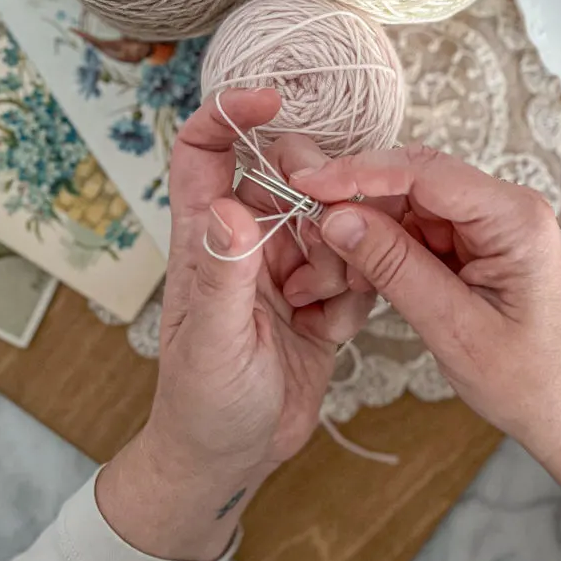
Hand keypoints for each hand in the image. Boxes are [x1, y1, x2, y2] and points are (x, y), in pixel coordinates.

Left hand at [97, 90, 373, 560]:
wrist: (235, 459)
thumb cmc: (204, 404)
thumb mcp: (216, 341)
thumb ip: (224, 274)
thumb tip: (230, 205)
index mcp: (207, 239)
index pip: (205, 152)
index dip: (229, 115)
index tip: (271, 101)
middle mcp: (247, 242)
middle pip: (289, 179)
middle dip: (319, 201)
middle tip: (329, 244)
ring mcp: (287, 267)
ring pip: (332, 223)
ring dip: (342, 259)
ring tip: (320, 308)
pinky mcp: (322, 297)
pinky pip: (356, 267)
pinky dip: (355, 294)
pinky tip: (331, 330)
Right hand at [290, 145, 560, 484]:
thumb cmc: (533, 383)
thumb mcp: (455, 328)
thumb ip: (395, 267)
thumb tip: (337, 218)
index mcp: (515, 218)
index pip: (426, 171)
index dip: (360, 171)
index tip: (308, 181)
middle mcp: (507, 209)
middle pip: (415, 183)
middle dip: (359, 204)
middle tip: (309, 231)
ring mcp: (494, 227)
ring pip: (412, 208)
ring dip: (369, 234)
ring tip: (334, 273)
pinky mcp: (482, 248)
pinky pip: (422, 234)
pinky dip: (388, 253)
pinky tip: (362, 278)